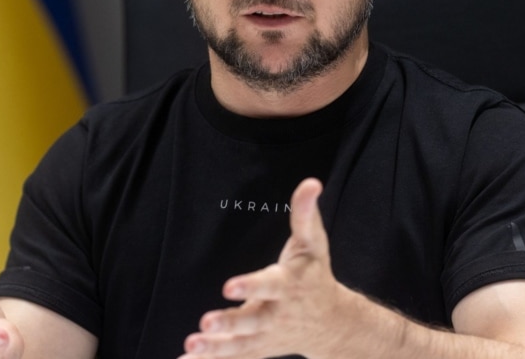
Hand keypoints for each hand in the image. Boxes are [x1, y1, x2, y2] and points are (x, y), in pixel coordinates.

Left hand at [179, 178, 352, 358]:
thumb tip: (311, 183)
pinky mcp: (257, 349)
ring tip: (191, 345)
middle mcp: (276, 315)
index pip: (268, 286)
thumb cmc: (316, 276)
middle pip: (251, 322)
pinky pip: (234, 358)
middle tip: (205, 323)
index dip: (250, 286)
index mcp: (288, 287)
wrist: (333, 324)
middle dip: (229, 324)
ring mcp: (266, 336)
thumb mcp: (314, 244)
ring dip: (215, 349)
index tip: (228, 287)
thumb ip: (306, 215)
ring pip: (240, 346)